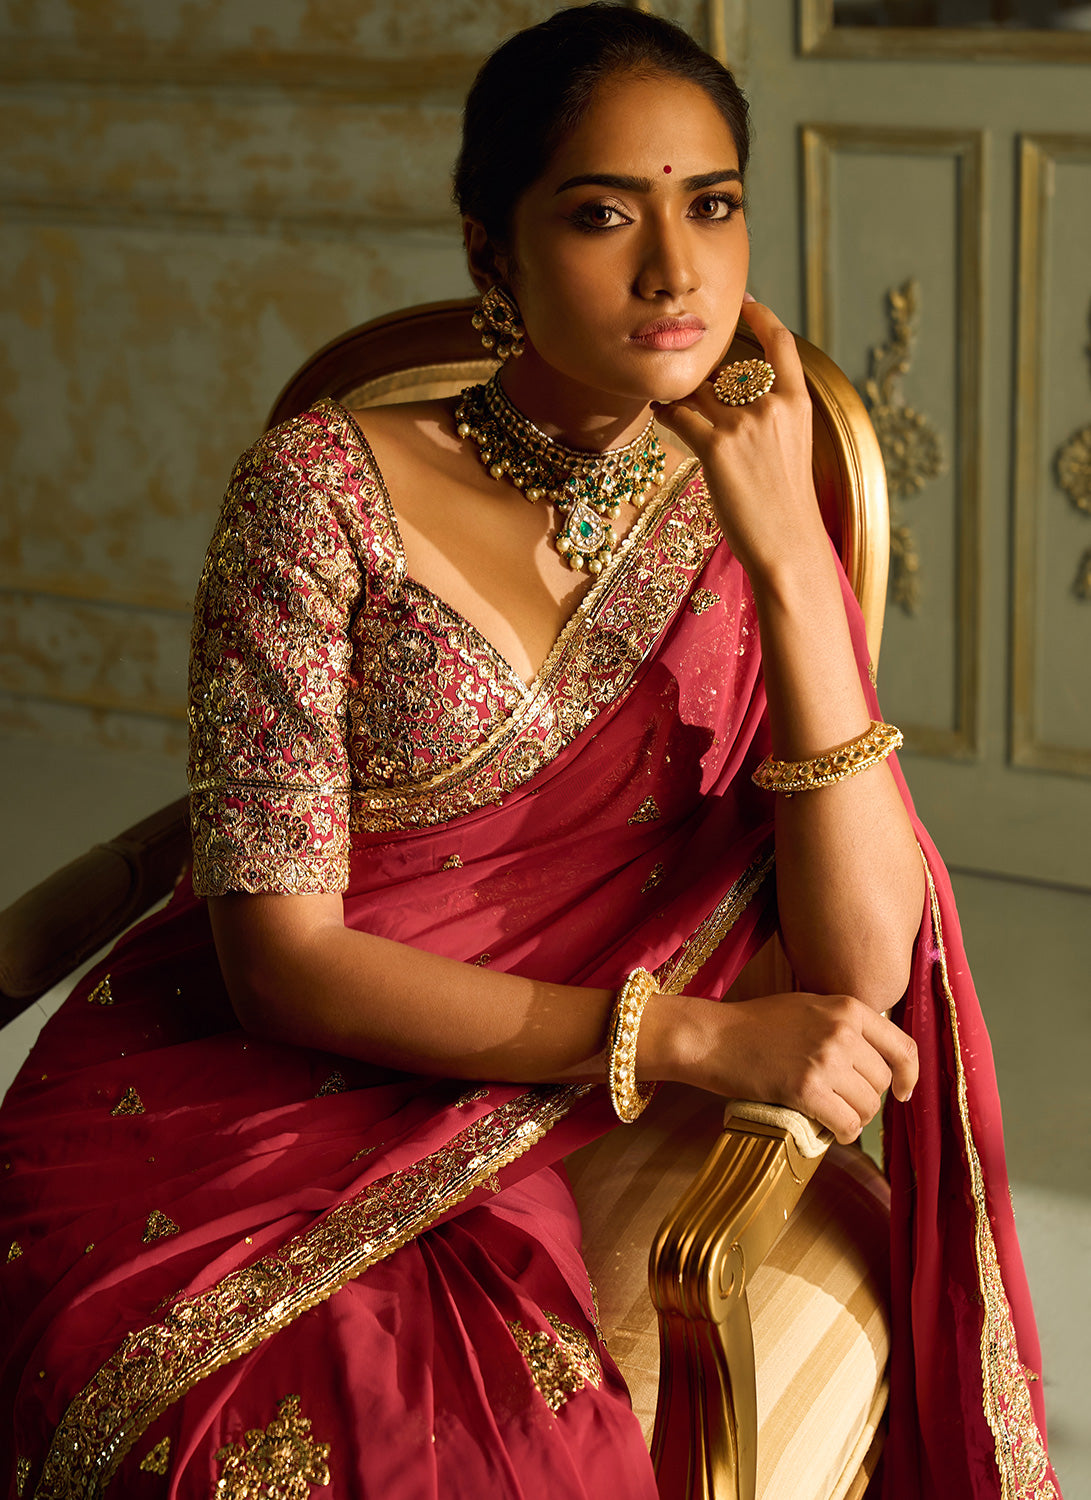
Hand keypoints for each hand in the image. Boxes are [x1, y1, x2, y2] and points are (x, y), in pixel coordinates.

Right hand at [643, 989, 917, 1145]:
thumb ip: (844, 1025)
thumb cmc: (756, 1025)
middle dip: (868, 1098)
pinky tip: (829, 1131)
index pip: (902, 1046)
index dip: (909, 1074)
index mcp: (847, 1008)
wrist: (714, 1037)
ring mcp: (825, 1060)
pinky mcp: (806, 1090)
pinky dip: (842, 1134)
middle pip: (882, 1081)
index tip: (902, 1091)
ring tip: (832, 1116)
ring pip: (867, 1106)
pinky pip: (847, 1124)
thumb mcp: (809, 1008)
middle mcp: (842, 1032)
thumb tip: (877, 1057)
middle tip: (844, 1103)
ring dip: (854, 1117)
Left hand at [652, 299, 826, 581]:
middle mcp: (772, 406)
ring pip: (697, 391)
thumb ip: (771, 417)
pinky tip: (659, 414)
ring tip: (669, 403)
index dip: (762, 318)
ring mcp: (744, 424)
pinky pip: (679, 415)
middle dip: (703, 379)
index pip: (781, 344)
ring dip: (680, 396)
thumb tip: (729, 396)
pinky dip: (666, 413)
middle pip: (725, 371)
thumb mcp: (792, 450)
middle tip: (687, 388)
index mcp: (797, 404)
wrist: (787, 545)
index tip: (746, 302)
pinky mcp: (717, 447)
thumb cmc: (785, 505)